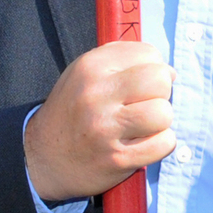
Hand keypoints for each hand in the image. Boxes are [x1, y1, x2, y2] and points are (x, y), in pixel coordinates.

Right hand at [24, 42, 175, 201]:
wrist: (42, 157)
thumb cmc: (74, 111)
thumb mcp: (86, 73)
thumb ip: (124, 61)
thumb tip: (170, 72)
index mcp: (91, 67)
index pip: (149, 54)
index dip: (152, 69)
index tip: (138, 86)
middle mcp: (96, 94)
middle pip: (160, 81)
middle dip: (160, 94)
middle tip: (144, 105)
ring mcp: (105, 128)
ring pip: (164, 113)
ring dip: (160, 122)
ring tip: (142, 126)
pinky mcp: (118, 159)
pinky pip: (164, 144)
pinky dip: (160, 145)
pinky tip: (142, 144)